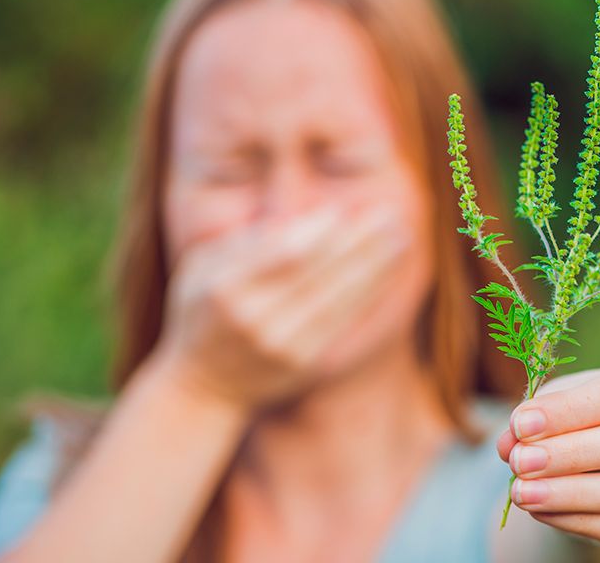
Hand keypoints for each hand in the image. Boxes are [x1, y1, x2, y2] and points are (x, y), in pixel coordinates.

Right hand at [150, 203, 409, 410]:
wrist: (202, 387)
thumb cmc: (202, 311)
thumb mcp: (199, 268)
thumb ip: (244, 242)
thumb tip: (300, 221)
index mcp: (223, 287)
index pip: (281, 253)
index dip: (316, 232)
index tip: (342, 211)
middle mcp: (253, 317)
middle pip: (317, 272)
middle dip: (359, 241)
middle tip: (390, 215)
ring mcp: (281, 344)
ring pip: (338, 297)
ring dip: (375, 265)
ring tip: (399, 238)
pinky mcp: (303, 363)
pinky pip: (342, 321)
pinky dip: (367, 293)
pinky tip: (386, 272)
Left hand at [496, 361, 599, 551]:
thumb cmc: (584, 416)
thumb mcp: (559, 404)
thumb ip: (535, 417)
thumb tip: (510, 443)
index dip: (569, 410)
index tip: (522, 423)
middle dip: (570, 454)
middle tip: (520, 461)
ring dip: (569, 494)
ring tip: (521, 492)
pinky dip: (576, 521)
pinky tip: (540, 511)